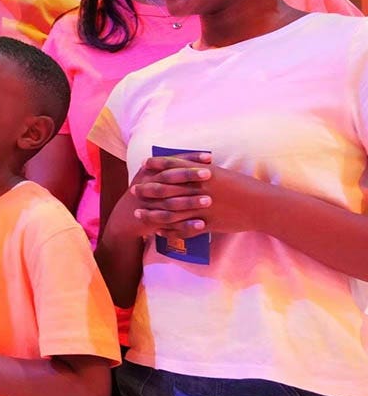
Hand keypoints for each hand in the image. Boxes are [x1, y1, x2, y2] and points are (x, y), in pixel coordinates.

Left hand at [135, 159, 265, 235]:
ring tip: (138, 213)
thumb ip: (204, 171)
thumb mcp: (223, 174)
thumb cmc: (244, 187)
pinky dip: (169, 231)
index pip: (174, 166)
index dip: (157, 165)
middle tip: (133, 190)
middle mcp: (199, 189)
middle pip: (167, 189)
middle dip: (148, 189)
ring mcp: (202, 208)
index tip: (143, 164)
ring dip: (152, 213)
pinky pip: (184, 229)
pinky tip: (158, 231)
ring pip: (171, 211)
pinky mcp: (207, 224)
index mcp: (203, 174)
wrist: (262, 206)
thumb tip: (190, 167)